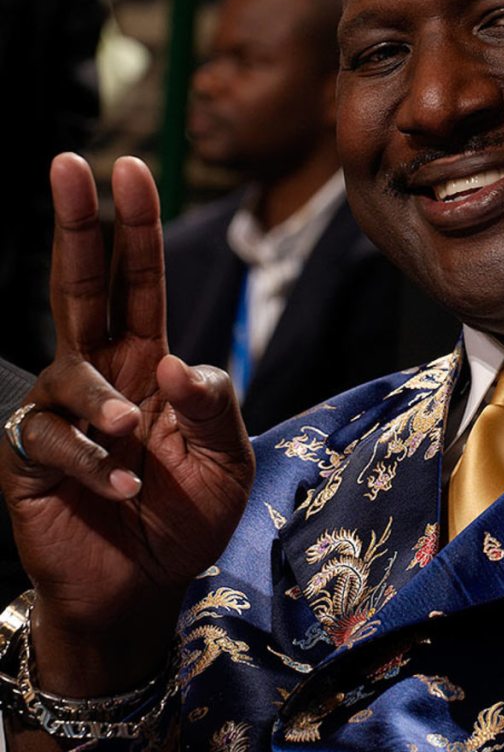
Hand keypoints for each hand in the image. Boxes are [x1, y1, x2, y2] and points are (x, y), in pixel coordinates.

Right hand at [0, 154, 253, 698]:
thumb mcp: (226, 461)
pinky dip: (88, 463)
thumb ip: (214, 408)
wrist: (144, 588)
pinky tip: (118, 489)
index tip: (131, 170)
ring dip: (100, 402)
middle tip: (69, 163)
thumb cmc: (186, 518)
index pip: (138, 284)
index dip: (134, 230)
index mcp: (147, 365)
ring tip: (131, 442)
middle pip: (80, 289)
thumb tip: (175, 361)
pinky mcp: (28, 459)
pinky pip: (48, 441)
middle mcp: (99, 377)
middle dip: (76, 226)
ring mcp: (59, 415)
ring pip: (65, 371)